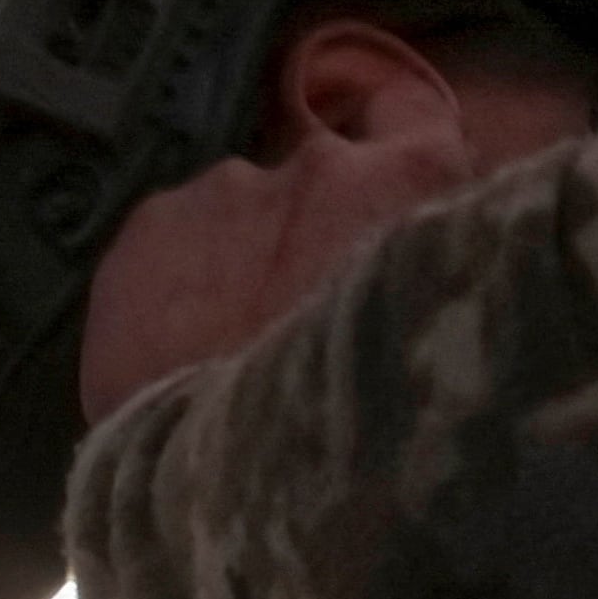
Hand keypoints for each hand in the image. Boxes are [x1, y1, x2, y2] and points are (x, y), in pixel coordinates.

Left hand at [75, 17, 499, 422]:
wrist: (243, 480)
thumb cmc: (379, 429)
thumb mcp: (445, 341)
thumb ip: (429, 272)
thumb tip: (422, 261)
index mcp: (413, 185)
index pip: (414, 118)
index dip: (395, 143)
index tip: (379, 182)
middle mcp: (321, 163)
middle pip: (319, 176)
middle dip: (311, 227)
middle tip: (299, 311)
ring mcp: (227, 186)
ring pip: (238, 209)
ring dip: (240, 256)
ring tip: (228, 344)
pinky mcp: (152, 222)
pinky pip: (171, 239)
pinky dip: (177, 282)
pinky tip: (177, 349)